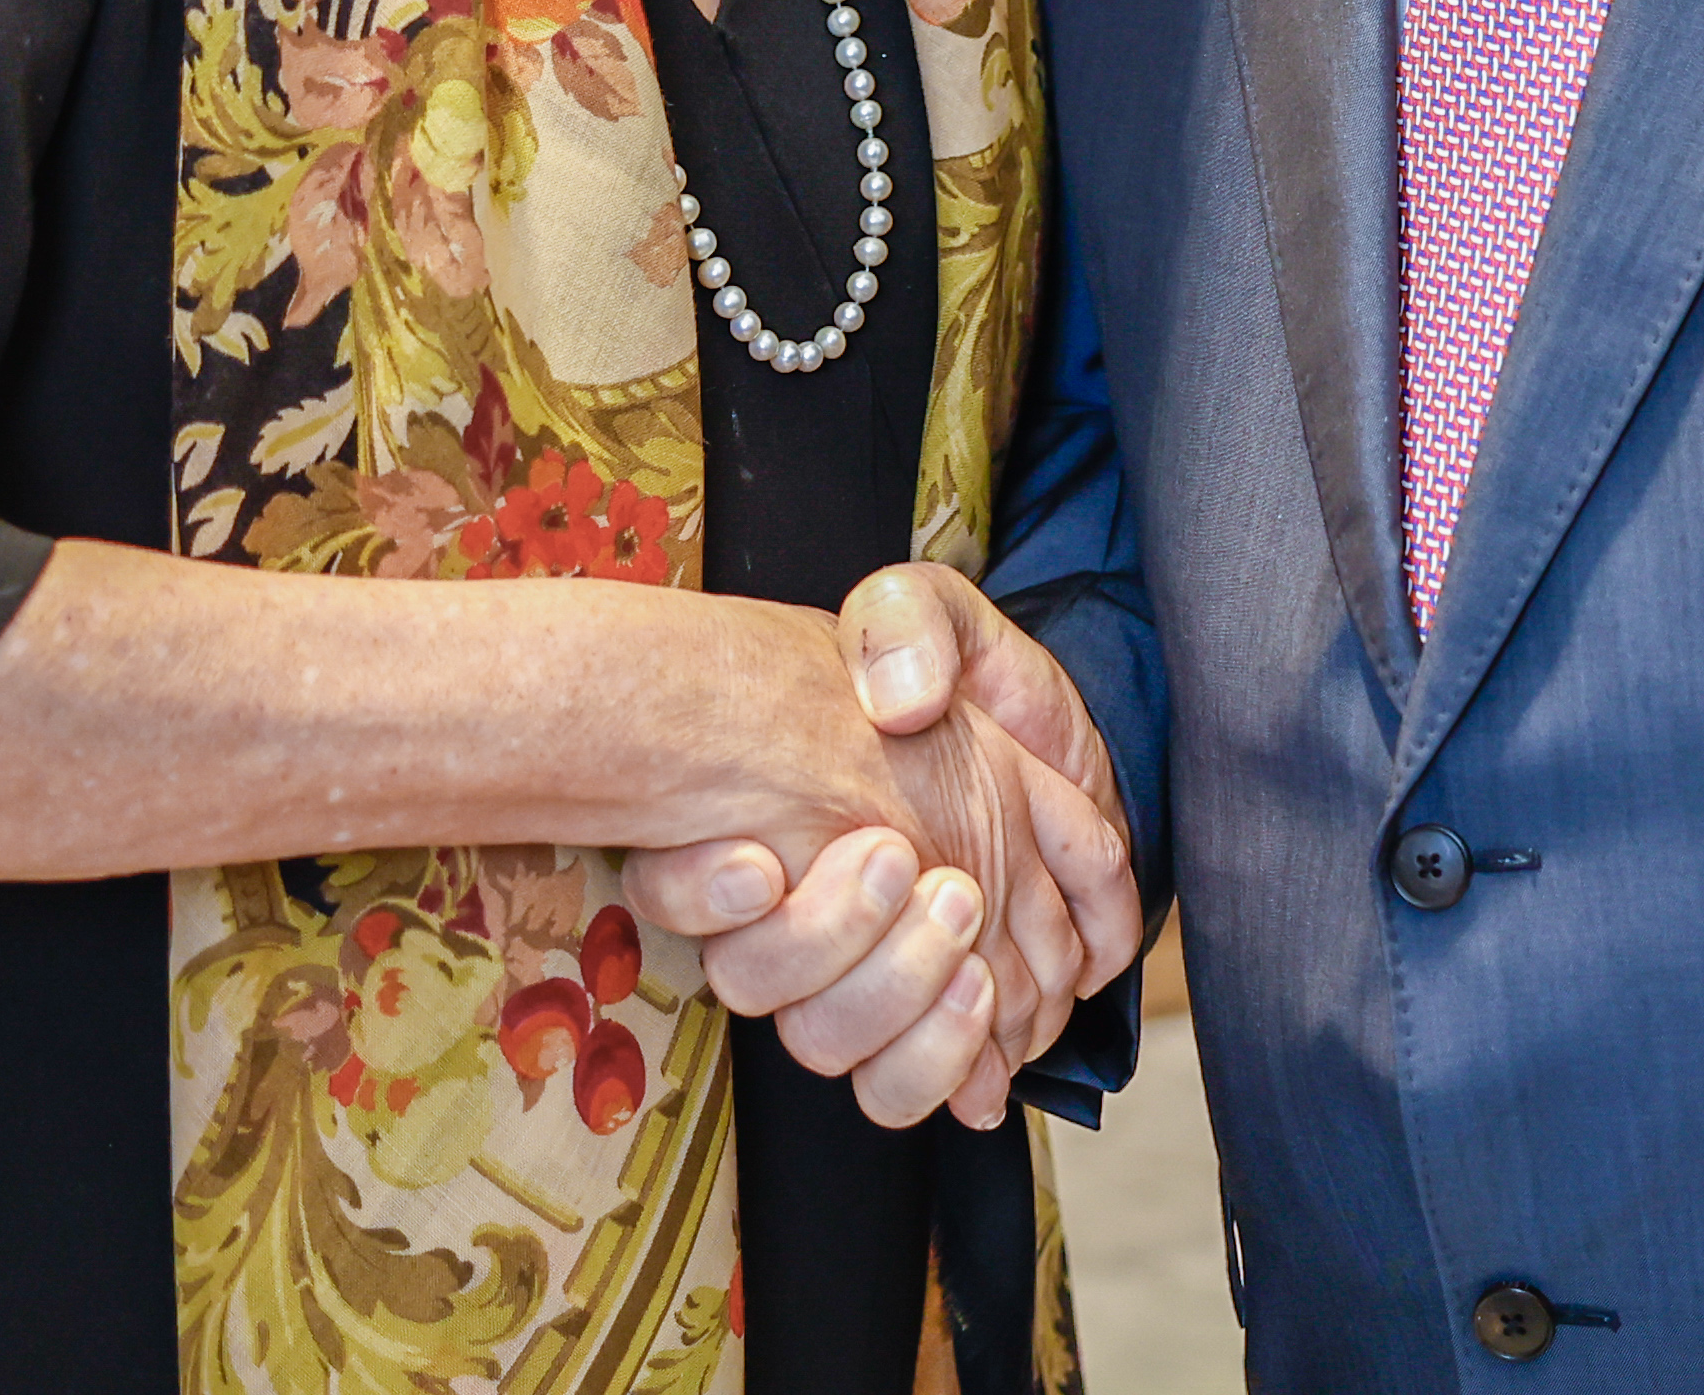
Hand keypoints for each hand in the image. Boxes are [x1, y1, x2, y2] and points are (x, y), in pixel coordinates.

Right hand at [617, 569, 1136, 1126]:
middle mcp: (781, 915)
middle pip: (755, 981)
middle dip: (828, 934)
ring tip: (962, 920)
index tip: (758, 864)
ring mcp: (850, 976)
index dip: (699, 892)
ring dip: (893, 996)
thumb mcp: (929, 614)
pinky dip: (943, 1060)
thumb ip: (906, 627)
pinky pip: (899, 1088)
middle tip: (903, 859)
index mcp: (746, 823)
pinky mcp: (921, 1025)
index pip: (672, 885)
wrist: (1031, 747)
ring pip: (825, 1042)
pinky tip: (978, 997)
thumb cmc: (955, 683)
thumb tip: (900, 696)